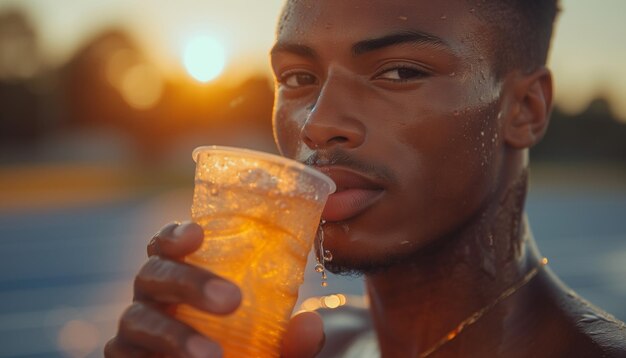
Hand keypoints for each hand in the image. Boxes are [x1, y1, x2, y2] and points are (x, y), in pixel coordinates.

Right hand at [104, 222, 323, 356]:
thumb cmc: (239, 352)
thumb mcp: (268, 347)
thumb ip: (288, 339)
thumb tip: (310, 325)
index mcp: (182, 278)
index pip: (168, 245)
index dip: (176, 234)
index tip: (199, 233)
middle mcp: (153, 298)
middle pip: (154, 274)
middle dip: (189, 282)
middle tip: (232, 299)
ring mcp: (134, 331)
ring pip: (136, 319)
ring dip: (174, 334)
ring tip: (211, 355)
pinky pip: (124, 355)